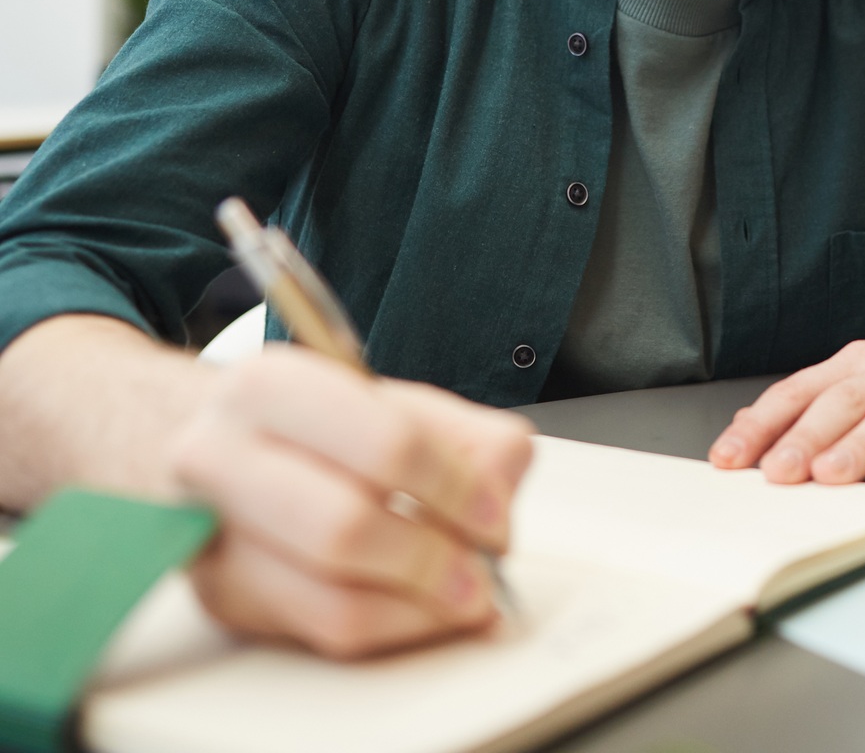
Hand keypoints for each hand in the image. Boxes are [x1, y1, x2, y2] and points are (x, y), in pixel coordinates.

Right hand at [169, 347, 532, 656]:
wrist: (207, 441)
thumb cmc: (304, 422)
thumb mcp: (380, 397)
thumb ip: (457, 430)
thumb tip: (505, 477)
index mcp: (273, 384)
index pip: (383, 442)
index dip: (456, 490)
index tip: (496, 519)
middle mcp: (221, 455)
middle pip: (346, 528)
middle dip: (434, 561)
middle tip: (482, 575)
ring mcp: (210, 533)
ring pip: (330, 597)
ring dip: (417, 609)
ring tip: (462, 601)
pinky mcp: (221, 595)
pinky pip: (317, 631)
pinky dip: (386, 628)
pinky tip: (418, 612)